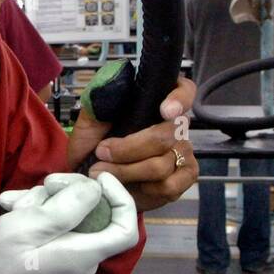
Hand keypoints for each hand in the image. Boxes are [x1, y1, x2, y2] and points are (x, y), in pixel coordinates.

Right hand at [0, 171, 138, 273]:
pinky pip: (51, 224)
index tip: (99, 178)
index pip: (125, 228)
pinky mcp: (48, 253)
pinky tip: (11, 206)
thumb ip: (70, 205)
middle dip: (69, 191)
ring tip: (15, 203)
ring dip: (44, 199)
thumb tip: (94, 190)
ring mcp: (64, 255)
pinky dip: (34, 210)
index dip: (120, 198)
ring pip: (68, 213)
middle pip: (93, 213)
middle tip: (46, 183)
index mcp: (84, 254)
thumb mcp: (32, 223)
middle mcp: (80, 257)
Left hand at [69, 75, 198, 211]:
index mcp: (156, 103)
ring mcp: (182, 153)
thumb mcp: (89, 120)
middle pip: (164, 136)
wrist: (90, 179)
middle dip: (127, 149)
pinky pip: (169, 186)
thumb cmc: (92, 146)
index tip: (164, 110)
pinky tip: (130, 185)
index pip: (184, 90)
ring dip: (126, 172)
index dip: (180, 98)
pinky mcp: (183, 179)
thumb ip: (101, 100)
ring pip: (161, 165)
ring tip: (105, 172)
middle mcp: (175, 126)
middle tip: (102, 153)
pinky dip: (143, 189)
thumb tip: (112, 84)